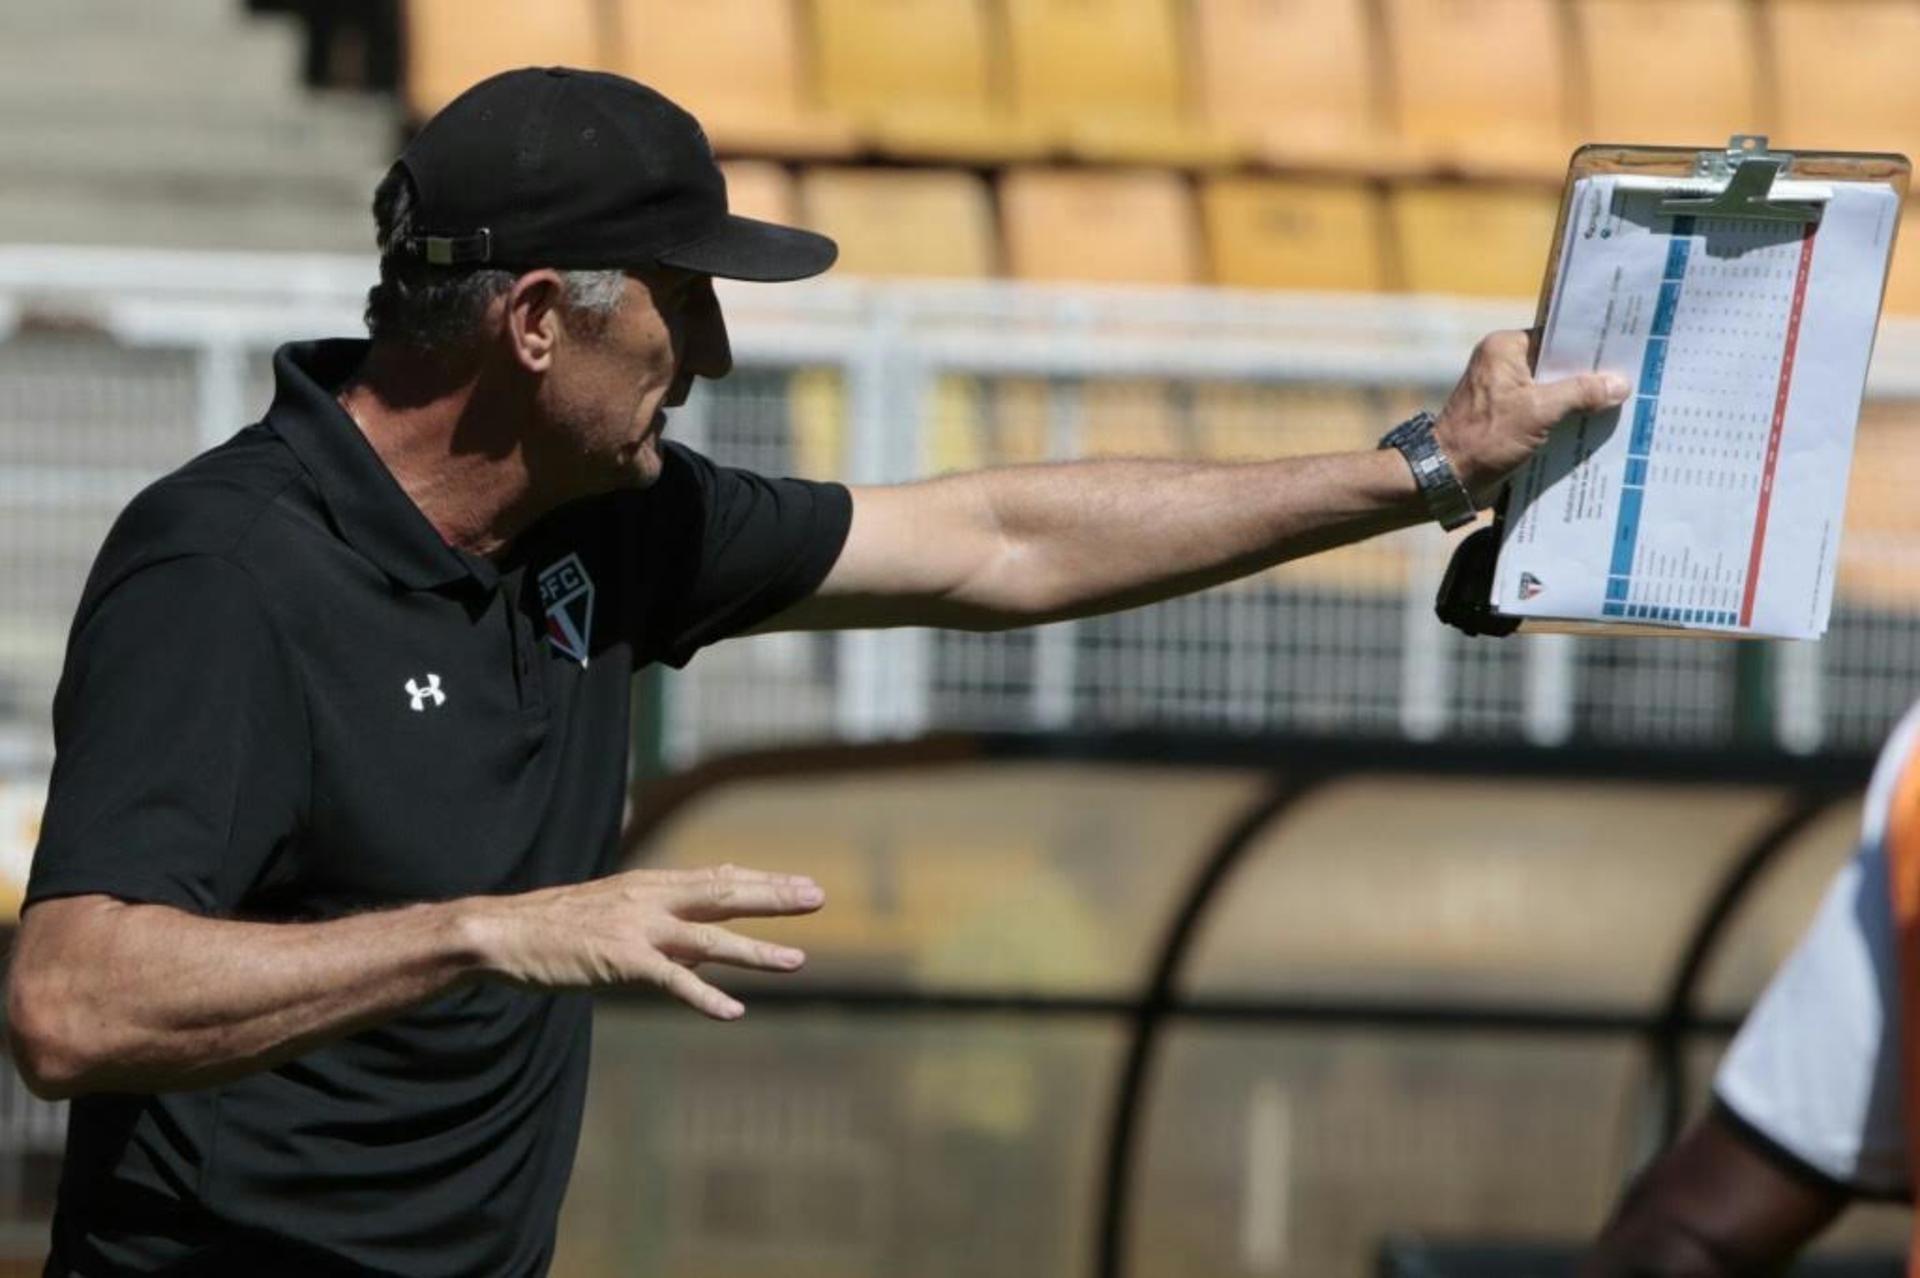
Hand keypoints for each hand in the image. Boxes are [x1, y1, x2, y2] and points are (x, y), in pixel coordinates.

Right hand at [470, 864, 825, 1019]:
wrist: (502, 934)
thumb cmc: (557, 930)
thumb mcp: (617, 919)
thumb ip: (666, 934)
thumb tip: (709, 952)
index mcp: (649, 885)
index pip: (718, 877)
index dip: (763, 880)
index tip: (801, 882)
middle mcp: (650, 900)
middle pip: (725, 894)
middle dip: (775, 898)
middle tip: (819, 896)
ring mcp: (637, 930)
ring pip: (710, 939)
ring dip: (757, 951)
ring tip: (799, 961)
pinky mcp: (620, 961)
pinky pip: (671, 981)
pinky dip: (704, 996)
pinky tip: (734, 1011)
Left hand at [1431, 329, 1630, 502]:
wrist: (1448, 478)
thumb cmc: (1485, 438)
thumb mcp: (1538, 412)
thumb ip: (1580, 394)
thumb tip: (1620, 383)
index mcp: (1505, 348)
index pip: (1558, 335)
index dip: (1591, 343)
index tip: (1627, 345)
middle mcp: (1504, 363)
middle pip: (1559, 362)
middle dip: (1591, 373)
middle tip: (1635, 374)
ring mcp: (1507, 390)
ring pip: (1555, 387)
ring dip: (1582, 398)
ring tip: (1626, 398)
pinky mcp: (1510, 415)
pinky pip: (1547, 408)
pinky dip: (1568, 416)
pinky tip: (1599, 422)